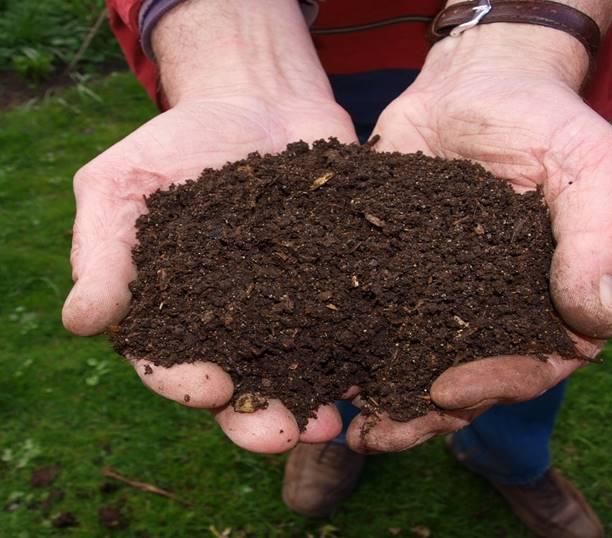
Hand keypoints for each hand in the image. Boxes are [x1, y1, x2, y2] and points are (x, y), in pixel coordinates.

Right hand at [63, 0, 357, 452]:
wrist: (258, 102)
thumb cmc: (178, 142)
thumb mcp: (122, 183)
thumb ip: (101, 251)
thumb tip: (80, 321)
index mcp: (174, 311)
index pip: (171, 363)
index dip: (186, 384)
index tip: (210, 390)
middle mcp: (232, 323)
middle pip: (241, 385)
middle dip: (259, 416)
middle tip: (284, 435)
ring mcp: (289, 306)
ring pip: (299, 368)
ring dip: (313, 399)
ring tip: (331, 422)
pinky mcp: (337, 283)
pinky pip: (349, 325)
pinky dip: (358, 351)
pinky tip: (373, 370)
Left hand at [345, 23, 611, 452]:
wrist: (473, 83)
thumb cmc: (542, 119)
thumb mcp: (591, 165)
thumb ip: (601, 237)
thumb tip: (598, 320)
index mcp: (546, 299)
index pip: (532, 364)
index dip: (495, 386)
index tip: (447, 389)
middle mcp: (492, 308)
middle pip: (465, 380)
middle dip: (423, 412)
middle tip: (378, 433)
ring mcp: (438, 294)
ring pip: (413, 361)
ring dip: (383, 397)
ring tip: (343, 419)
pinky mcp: (392, 272)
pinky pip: (372, 316)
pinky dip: (348, 344)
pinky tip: (316, 362)